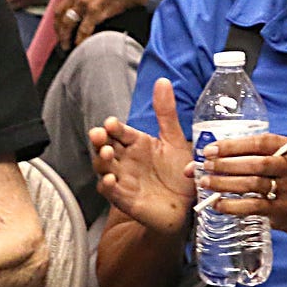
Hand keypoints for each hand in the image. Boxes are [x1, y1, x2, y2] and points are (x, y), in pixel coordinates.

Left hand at [50, 0, 156, 46]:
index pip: (63, 1)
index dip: (61, 16)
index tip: (62, 24)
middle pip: (60, 13)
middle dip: (59, 29)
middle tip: (62, 39)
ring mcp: (85, 1)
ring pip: (67, 22)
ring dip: (66, 36)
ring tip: (68, 45)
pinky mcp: (95, 11)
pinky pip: (82, 29)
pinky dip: (79, 38)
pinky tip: (80, 44)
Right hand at [93, 77, 192, 235]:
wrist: (187, 206)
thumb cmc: (178, 173)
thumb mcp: (174, 141)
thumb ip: (166, 113)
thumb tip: (162, 80)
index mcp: (136, 144)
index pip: (119, 132)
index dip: (113, 128)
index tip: (111, 123)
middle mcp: (126, 160)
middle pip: (105, 147)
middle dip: (100, 141)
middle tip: (99, 133)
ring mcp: (123, 179)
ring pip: (104, 168)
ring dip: (102, 160)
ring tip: (107, 153)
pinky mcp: (125, 199)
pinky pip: (111, 192)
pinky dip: (108, 186)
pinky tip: (110, 179)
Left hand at [194, 130, 286, 229]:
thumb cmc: (271, 176)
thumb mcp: (261, 161)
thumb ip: (231, 159)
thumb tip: (190, 168)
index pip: (260, 142)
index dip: (233, 146)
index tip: (210, 150)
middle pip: (257, 163)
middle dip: (227, 165)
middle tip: (206, 167)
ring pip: (254, 184)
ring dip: (226, 183)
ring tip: (207, 183)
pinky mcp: (280, 210)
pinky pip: (253, 206)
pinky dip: (232, 205)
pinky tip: (217, 204)